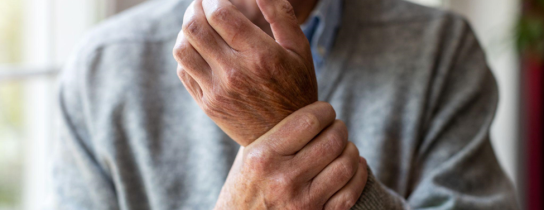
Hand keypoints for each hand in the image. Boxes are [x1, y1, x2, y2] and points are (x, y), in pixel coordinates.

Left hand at [173, 0, 316, 145]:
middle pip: (195, 27)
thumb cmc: (296, 87)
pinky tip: (199, 49)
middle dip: (195, 8)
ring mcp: (218, 91)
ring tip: (197, 25)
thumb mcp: (299, 49)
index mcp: (260, 56)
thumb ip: (280, 14)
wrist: (286, 137)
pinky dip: (187, 53)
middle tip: (203, 5)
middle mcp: (235, 73)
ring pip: (182, 48)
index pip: (220, 14)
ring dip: (186, 30)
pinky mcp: (208, 104)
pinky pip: (184, 70)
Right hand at [214, 102, 367, 209]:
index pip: (309, 121)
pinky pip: (351, 192)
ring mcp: (302, 202)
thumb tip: (303, 103)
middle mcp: (284, 179)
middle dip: (339, 128)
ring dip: (350, 150)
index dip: (324, 110)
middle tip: (335, 127)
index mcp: (263, 157)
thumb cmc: (244, 188)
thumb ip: (273, 133)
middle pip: (332, 140)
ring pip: (346, 164)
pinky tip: (354, 166)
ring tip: (343, 146)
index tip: (325, 111)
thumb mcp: (247, 156)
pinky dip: (359, 174)